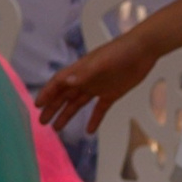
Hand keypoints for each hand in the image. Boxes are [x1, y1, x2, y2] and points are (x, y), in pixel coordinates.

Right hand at [35, 25, 157, 135]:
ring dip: (67, 114)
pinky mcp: (112, 93)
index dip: (47, 93)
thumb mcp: (101, 62)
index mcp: (80, 70)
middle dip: (52, 107)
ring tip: (57, 128)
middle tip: (42, 122)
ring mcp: (98, 86)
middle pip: (64, 95)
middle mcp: (86, 79)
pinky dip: (94, 119)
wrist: (143, 50)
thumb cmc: (120, 52)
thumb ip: (84, 73)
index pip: (59, 83)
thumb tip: (66, 82)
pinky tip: (89, 131)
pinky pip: (99, 109)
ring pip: (78, 103)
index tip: (38, 105)